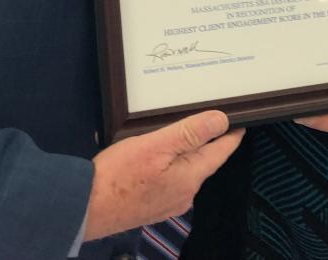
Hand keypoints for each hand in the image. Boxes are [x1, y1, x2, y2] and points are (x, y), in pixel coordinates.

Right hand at [83, 110, 243, 239]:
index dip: (231, 134)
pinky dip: (171, 166)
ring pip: (186, 171)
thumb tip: (221, 121)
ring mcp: (169, 203)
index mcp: (191, 177)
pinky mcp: (152, 206)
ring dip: (187, 153)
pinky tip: (159, 158)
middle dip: (207, 142)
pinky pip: (171, 180)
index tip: (241, 121)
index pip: (221, 152)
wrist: (86, 208)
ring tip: (182, 134)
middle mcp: (185, 194)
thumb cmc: (119, 175)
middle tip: (209, 118)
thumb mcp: (155, 145)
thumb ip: (189, 133)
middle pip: (204, 162)